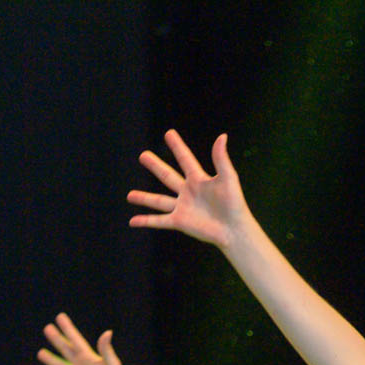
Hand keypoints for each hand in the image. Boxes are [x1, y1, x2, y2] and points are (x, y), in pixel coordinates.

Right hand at [37, 314, 134, 364]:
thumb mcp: (112, 364)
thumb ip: (106, 349)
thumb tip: (107, 332)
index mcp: (89, 357)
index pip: (75, 340)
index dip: (68, 328)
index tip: (60, 317)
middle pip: (66, 350)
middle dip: (57, 339)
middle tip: (47, 328)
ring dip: (51, 361)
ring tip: (41, 353)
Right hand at [127, 131, 251, 247]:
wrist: (234, 230)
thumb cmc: (235, 204)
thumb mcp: (228, 178)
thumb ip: (221, 158)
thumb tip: (222, 136)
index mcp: (199, 180)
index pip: (185, 159)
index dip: (177, 146)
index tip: (169, 133)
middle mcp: (188, 192)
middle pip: (167, 176)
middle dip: (155, 166)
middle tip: (143, 155)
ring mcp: (183, 207)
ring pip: (159, 201)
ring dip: (144, 198)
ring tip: (129, 195)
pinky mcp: (180, 222)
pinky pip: (159, 221)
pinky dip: (145, 221)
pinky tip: (133, 221)